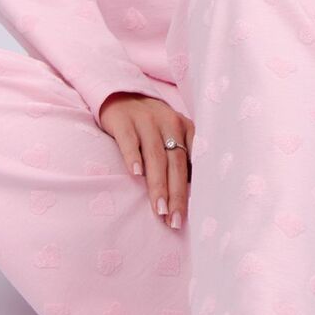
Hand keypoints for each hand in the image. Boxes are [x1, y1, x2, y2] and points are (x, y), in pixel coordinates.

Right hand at [98, 92, 194, 229]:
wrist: (120, 93)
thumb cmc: (150, 124)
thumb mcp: (170, 134)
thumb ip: (181, 157)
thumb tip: (193, 195)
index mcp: (185, 127)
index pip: (193, 161)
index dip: (194, 189)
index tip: (193, 214)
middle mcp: (168, 122)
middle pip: (176, 163)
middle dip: (177, 194)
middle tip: (175, 221)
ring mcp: (145, 119)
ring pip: (155, 156)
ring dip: (158, 184)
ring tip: (159, 209)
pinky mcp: (123, 120)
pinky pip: (129, 140)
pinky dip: (133, 156)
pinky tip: (135, 174)